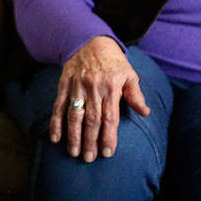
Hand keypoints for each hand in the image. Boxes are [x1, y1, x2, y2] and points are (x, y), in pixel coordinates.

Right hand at [51, 36, 148, 161]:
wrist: (90, 41)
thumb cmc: (113, 61)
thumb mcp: (129, 74)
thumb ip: (136, 94)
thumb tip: (145, 112)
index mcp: (111, 88)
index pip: (110, 117)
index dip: (108, 136)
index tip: (107, 153)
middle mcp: (93, 89)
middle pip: (92, 120)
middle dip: (90, 141)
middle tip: (89, 158)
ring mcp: (77, 87)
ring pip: (74, 115)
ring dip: (73, 135)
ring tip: (74, 152)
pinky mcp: (64, 85)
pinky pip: (58, 106)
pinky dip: (56, 122)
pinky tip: (55, 138)